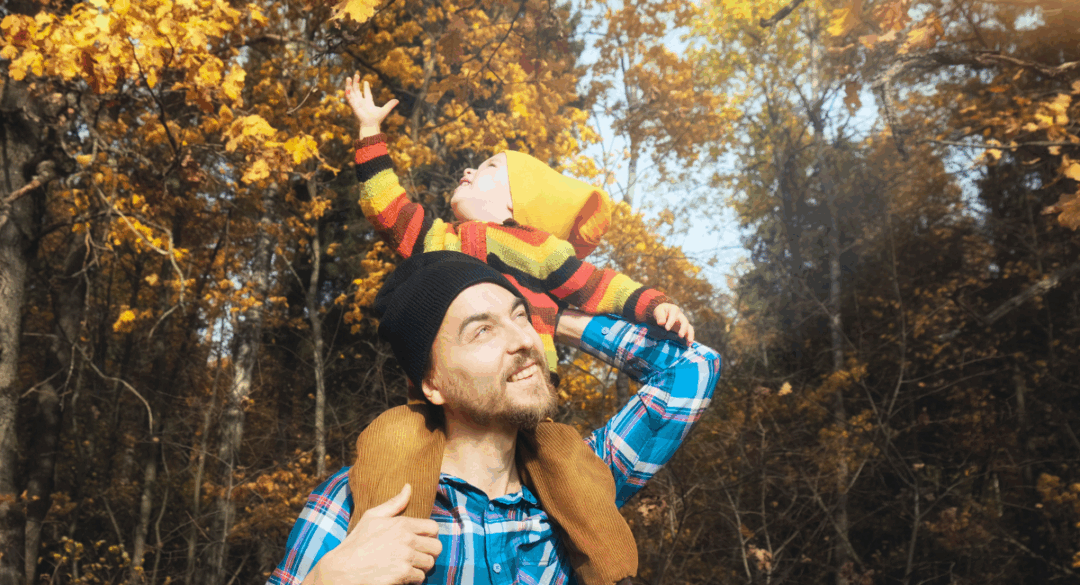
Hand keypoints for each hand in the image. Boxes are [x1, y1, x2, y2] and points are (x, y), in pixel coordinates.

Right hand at [308, 484, 441, 584]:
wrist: (342, 569)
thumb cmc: (356, 543)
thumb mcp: (372, 517)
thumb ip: (394, 503)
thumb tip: (409, 487)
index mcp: (402, 523)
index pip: (434, 528)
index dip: (430, 535)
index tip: (421, 541)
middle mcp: (407, 539)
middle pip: (437, 547)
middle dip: (429, 552)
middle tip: (418, 555)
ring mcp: (405, 557)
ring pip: (430, 563)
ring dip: (421, 566)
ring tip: (409, 565)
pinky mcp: (402, 574)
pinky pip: (420, 577)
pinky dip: (413, 579)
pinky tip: (401, 575)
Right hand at [345, 73, 398, 137]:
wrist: (371, 125)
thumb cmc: (377, 119)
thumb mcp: (384, 110)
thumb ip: (390, 105)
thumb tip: (398, 100)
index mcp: (368, 103)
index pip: (366, 93)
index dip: (365, 87)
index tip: (366, 81)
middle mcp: (361, 102)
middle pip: (357, 91)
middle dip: (356, 83)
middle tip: (356, 74)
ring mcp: (357, 104)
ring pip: (351, 92)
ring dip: (349, 85)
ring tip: (349, 77)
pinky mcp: (353, 106)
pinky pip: (349, 98)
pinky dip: (347, 92)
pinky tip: (347, 86)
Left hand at [653, 303, 694, 344]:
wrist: (663, 313)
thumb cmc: (661, 311)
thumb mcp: (658, 311)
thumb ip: (659, 316)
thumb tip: (661, 323)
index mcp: (674, 310)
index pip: (674, 316)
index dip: (670, 322)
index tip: (666, 328)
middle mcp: (681, 316)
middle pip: (685, 322)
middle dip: (683, 329)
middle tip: (680, 336)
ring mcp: (683, 322)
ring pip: (689, 328)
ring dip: (690, 335)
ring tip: (689, 343)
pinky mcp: (683, 328)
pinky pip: (688, 333)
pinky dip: (689, 338)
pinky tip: (689, 345)